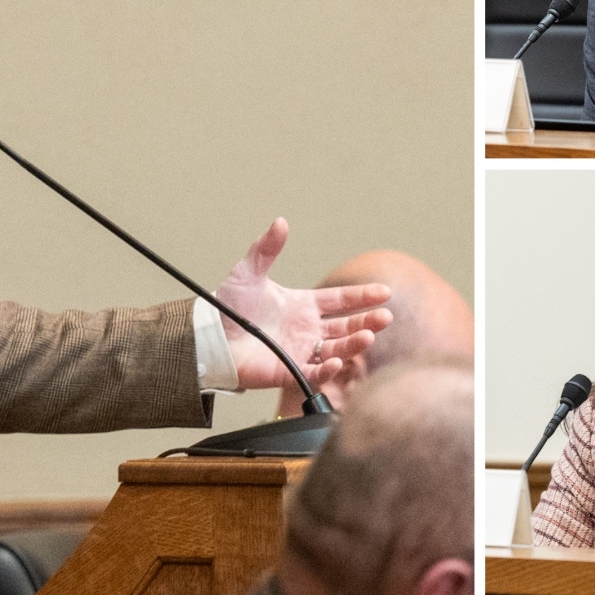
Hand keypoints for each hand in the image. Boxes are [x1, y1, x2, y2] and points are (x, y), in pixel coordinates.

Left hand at [215, 218, 391, 390]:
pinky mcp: (290, 371)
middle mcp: (307, 329)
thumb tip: (280, 222)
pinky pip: (314, 372)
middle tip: (385, 316)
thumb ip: (266, 249)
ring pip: (337, 349)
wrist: (210, 338)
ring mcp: (301, 351)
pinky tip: (336, 360)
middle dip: (367, 320)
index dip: (362, 296)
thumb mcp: (248, 273)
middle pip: (346, 325)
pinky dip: (327, 368)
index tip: (384, 292)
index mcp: (303, 305)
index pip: (340, 300)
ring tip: (369, 335)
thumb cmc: (228, 308)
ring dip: (354, 343)